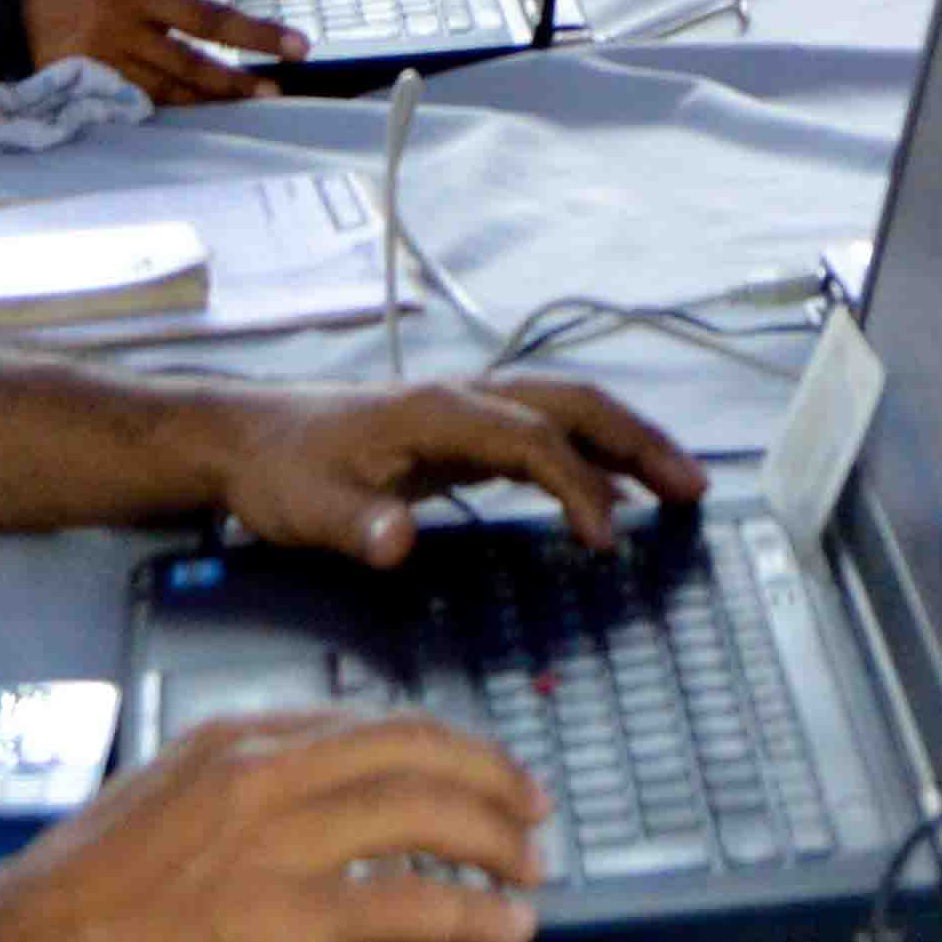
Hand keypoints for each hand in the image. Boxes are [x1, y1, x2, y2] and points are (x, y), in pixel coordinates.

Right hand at [9, 0, 307, 99]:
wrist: (1, 11)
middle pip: (208, 18)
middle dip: (259, 35)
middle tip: (300, 46)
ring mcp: (118, 38)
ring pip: (187, 64)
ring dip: (233, 80)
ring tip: (269, 90)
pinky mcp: (104, 72)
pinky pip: (157, 90)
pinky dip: (190, 100)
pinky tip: (219, 106)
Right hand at [13, 707, 547, 941]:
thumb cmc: (70, 907)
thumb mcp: (154, 812)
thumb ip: (230, 800)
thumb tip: (302, 820)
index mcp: (230, 740)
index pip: (364, 724)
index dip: (437, 745)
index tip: (476, 768)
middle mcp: (260, 772)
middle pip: (410, 750)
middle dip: (486, 775)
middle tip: (532, 807)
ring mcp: (272, 841)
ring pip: (422, 814)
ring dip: (493, 840)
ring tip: (532, 869)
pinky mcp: (279, 919)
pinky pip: (405, 904)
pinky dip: (470, 913)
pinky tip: (505, 926)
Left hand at [213, 377, 712, 566]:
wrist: (247, 438)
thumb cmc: (281, 473)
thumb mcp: (306, 508)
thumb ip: (354, 526)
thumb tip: (399, 543)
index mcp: (439, 412)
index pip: (533, 441)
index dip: (577, 486)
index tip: (606, 542)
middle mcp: (467, 398)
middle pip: (573, 405)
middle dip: (638, 441)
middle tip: (694, 489)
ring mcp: (470, 410)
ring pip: (569, 410)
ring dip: (628, 441)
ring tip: (682, 486)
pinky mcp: (467, 432)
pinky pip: (549, 432)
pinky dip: (595, 454)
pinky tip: (616, 493)